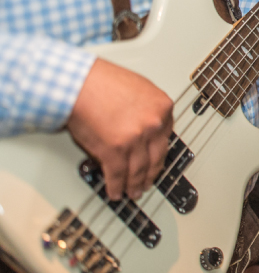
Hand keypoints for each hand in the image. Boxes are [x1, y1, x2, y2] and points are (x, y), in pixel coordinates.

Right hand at [67, 59, 173, 199]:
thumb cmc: (101, 81)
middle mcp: (153, 124)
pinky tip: (116, 192)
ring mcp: (135, 139)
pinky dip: (116, 187)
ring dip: (135, 184)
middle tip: (148, 181)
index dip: (160, 151)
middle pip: (156, 157)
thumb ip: (148, 107)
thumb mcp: (139, 87)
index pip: (167, 136)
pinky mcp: (114, 151)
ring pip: (139, 170)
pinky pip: (117, 175)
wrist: (78, 84)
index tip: (157, 159)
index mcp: (162, 107)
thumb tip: (148, 124)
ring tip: (133, 192)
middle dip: (151, 173)